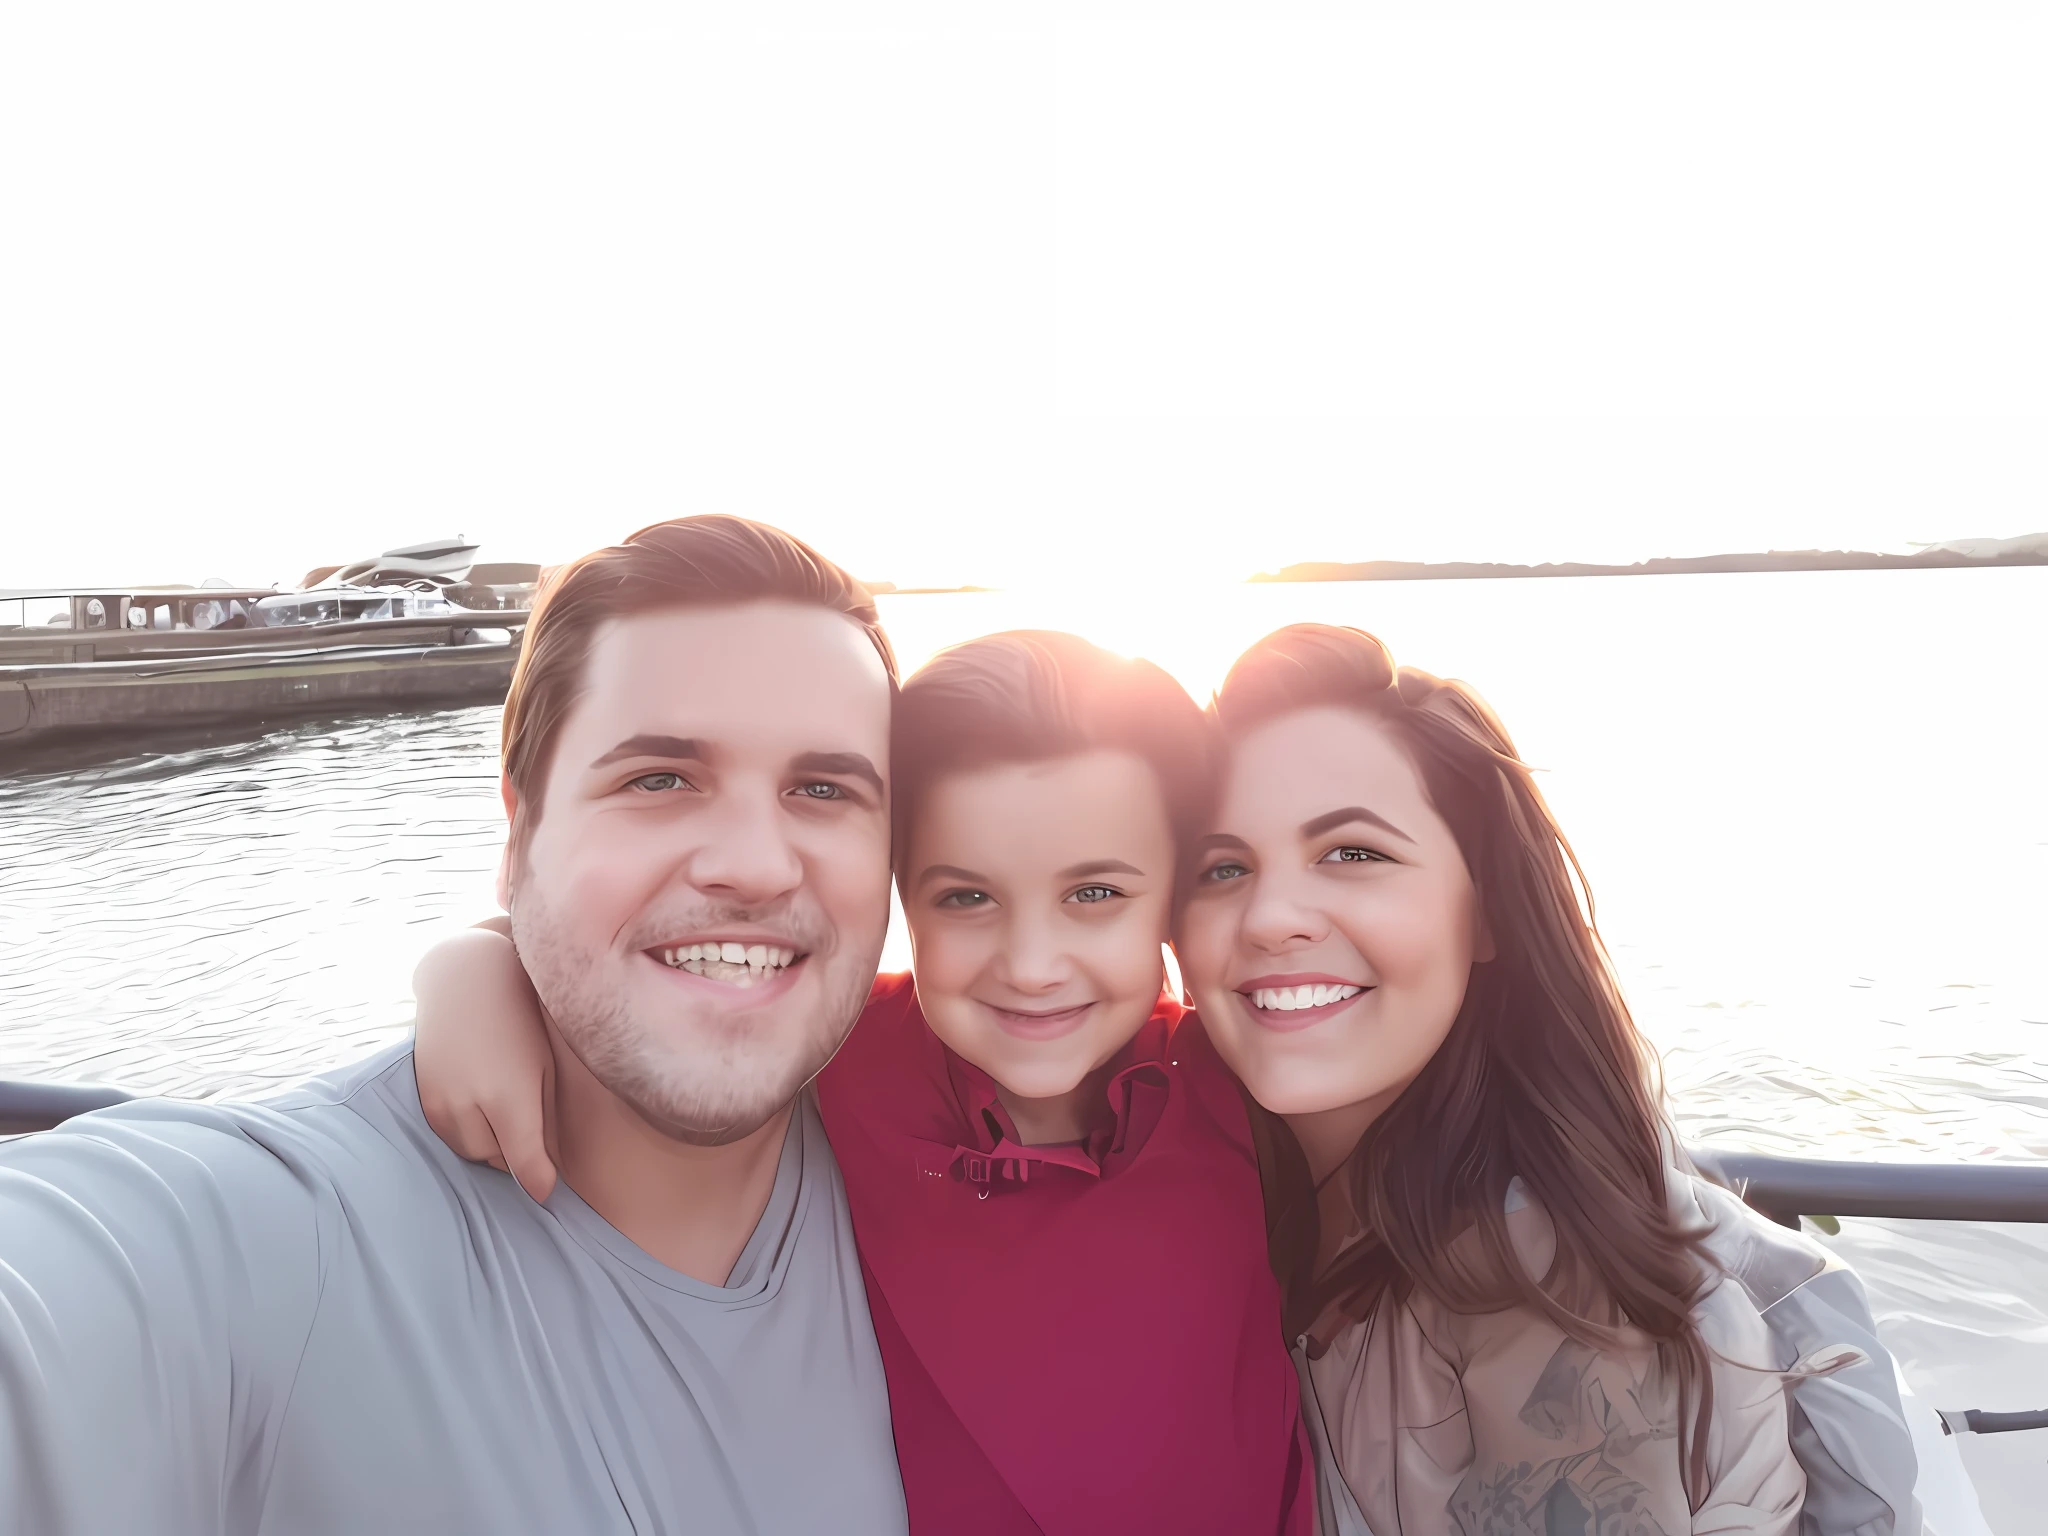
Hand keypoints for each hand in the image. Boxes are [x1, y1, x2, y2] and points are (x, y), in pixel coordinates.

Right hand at [412, 927, 560, 1202]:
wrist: (464, 980)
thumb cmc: (518, 1022)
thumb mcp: (543, 1068)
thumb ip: (545, 1122)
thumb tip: (547, 1176)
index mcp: (508, 1097)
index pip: (525, 1165)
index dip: (540, 1182)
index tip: (549, 1190)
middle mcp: (469, 1106)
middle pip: (499, 1162)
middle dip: (517, 1152)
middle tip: (528, 1120)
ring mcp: (441, 1104)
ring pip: (473, 1153)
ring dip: (492, 1143)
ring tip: (503, 1103)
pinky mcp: (425, 1101)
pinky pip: (451, 1137)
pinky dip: (468, 1130)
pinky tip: (479, 1098)